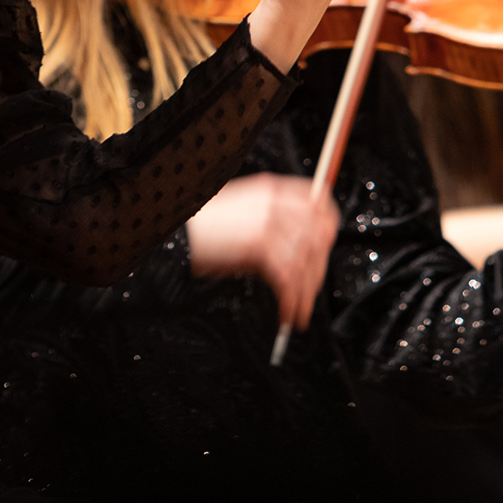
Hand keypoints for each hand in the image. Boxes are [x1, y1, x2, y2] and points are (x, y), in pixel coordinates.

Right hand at [186, 174, 339, 328]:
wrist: (175, 231)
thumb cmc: (199, 227)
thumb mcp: (239, 214)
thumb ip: (269, 225)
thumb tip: (292, 251)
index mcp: (270, 189)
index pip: (316, 201)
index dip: (327, 225)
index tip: (327, 247)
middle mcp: (273, 203)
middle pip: (317, 235)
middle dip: (318, 269)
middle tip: (311, 289)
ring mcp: (268, 222)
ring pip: (305, 261)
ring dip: (305, 293)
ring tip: (299, 311)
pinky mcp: (259, 245)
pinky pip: (288, 278)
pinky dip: (291, 301)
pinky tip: (287, 313)